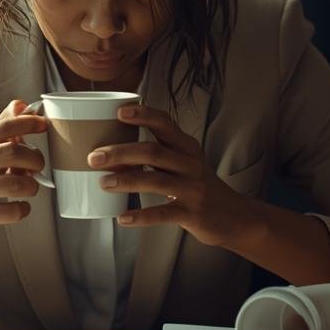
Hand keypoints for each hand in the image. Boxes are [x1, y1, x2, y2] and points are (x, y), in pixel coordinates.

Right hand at [0, 100, 46, 242]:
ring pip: (15, 184)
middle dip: (35, 159)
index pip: (3, 126)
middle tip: (37, 166)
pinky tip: (20, 206)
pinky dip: (23, 209)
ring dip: (31, 186)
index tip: (42, 125)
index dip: (28, 123)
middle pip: (12, 153)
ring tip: (29, 187)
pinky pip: (10, 212)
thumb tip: (20, 106)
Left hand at [88, 104, 255, 247]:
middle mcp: (190, 164)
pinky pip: (162, 213)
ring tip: (102, 183)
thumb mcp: (185, 165)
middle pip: (153, 151)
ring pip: (155, 180)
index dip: (143, 115)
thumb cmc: (200, 187)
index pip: (165, 123)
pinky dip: (140, 216)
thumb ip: (155, 157)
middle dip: (121, 152)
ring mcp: (192, 189)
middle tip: (94, 156)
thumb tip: (111, 157)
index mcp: (187, 148)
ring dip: (126, 181)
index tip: (120, 112)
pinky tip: (122, 217)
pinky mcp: (192, 213)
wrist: (235, 217)